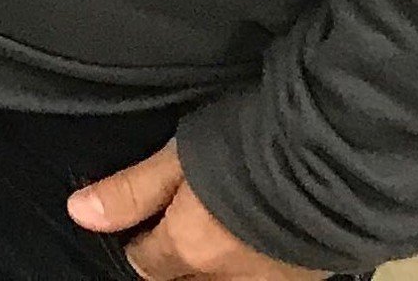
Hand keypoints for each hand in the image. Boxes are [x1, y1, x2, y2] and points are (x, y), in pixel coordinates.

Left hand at [68, 141, 317, 278]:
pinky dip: (256, 266)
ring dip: (218, 267)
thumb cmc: (248, 150)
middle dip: (178, 264)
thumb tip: (78, 214)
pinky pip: (269, 280)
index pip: (147, 265)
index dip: (140, 243)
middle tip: (179, 229)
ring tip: (218, 233)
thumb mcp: (176, 159)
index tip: (141, 225)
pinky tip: (259, 240)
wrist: (338, 160)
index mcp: (192, 252)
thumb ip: (129, 192)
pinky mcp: (313, 277)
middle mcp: (232, 279)